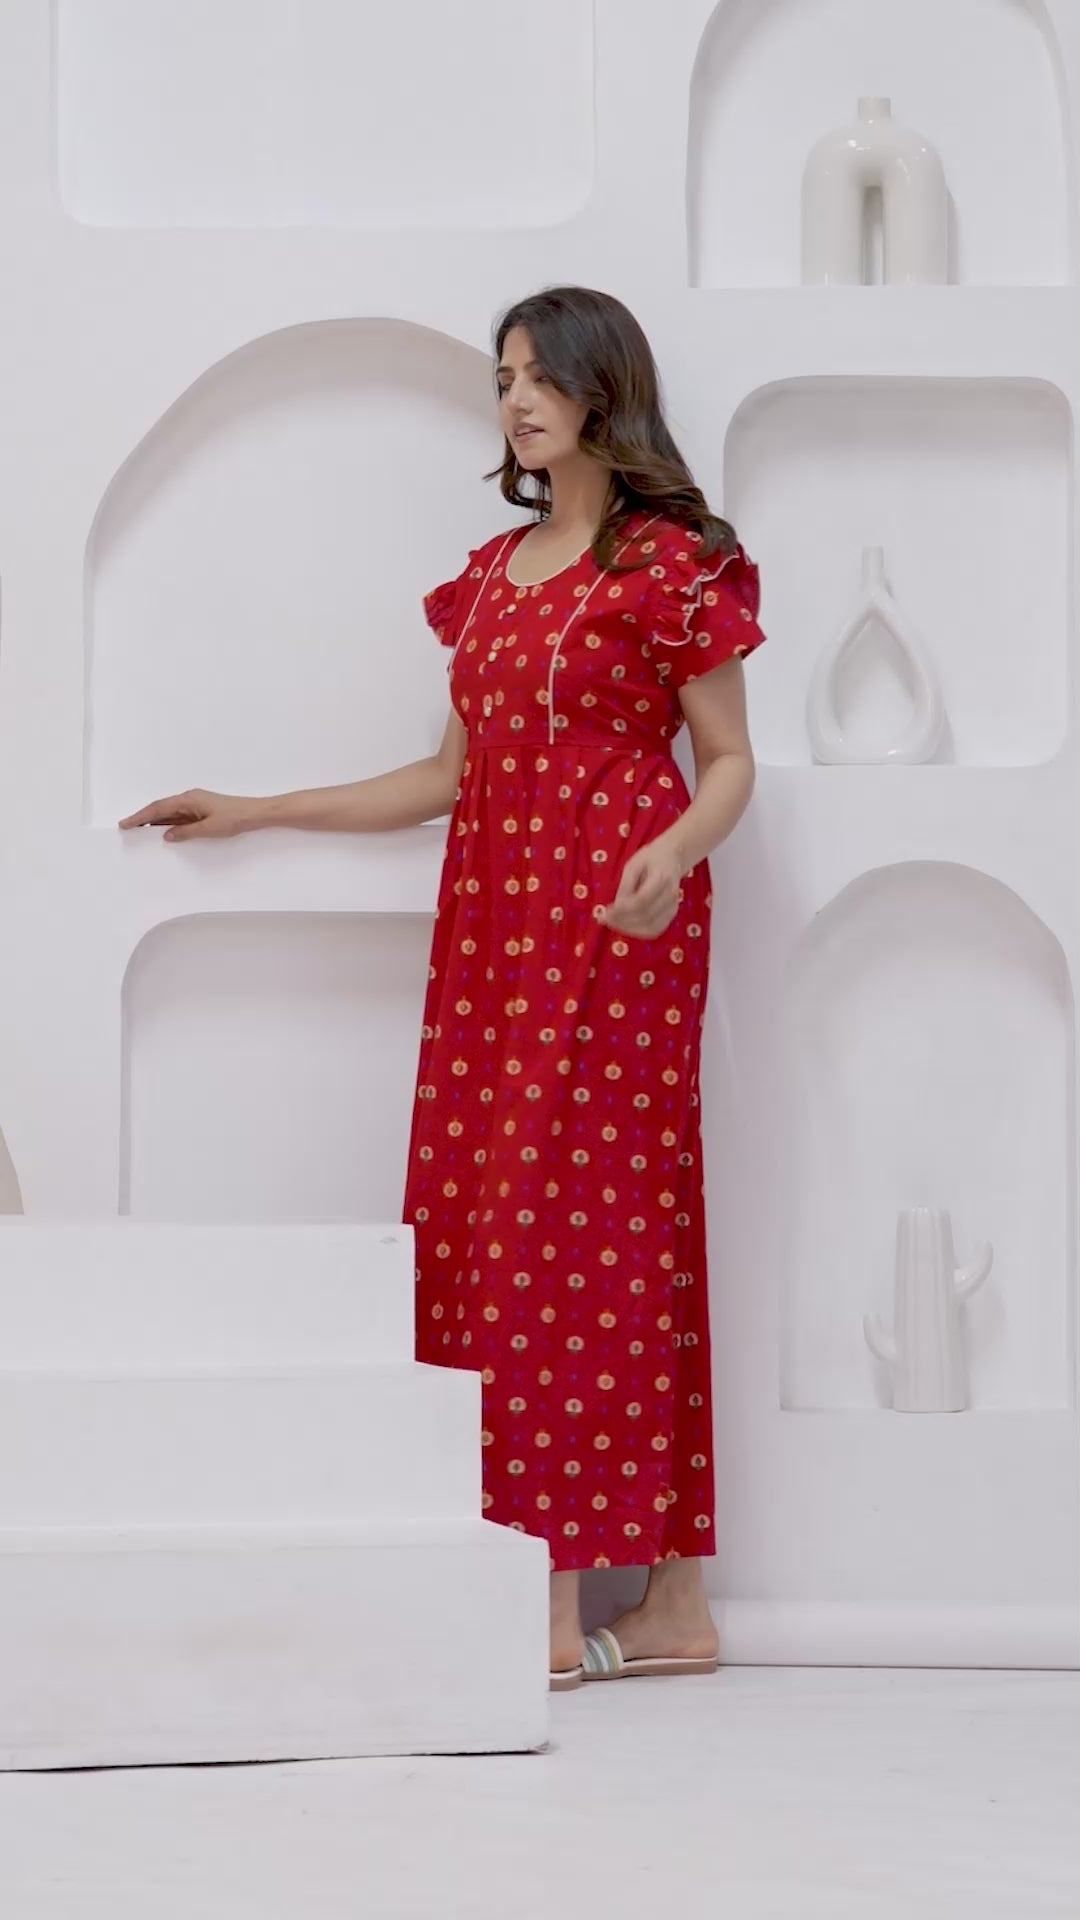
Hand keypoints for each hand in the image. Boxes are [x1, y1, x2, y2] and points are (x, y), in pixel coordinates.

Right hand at [118, 789, 260, 842]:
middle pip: (161, 809)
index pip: (158, 808)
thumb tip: (167, 835)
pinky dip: (170, 825)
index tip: (126, 823)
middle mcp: (189, 799)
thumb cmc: (235, 818)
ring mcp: (195, 805)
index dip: (140, 816)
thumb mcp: (208, 829)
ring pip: (170, 814)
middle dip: (143, 819)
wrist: (255, 813)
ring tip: (141, 834)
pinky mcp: (201, 811)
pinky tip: (165, 833)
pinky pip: (180, 818)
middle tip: (128, 829)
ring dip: (156, 823)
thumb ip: (185, 832)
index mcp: (188, 799)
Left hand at [602, 839, 684, 940]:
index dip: (622, 910)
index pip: (641, 901)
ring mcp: (673, 907)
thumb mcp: (633, 865)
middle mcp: (671, 895)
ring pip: (650, 928)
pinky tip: (625, 925)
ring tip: (612, 922)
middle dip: (622, 921)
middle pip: (645, 917)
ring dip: (629, 929)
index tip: (605, 911)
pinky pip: (654, 930)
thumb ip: (625, 886)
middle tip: (604, 918)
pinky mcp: (671, 915)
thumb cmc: (650, 859)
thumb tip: (616, 908)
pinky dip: (638, 931)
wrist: (672, 858)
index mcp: (661, 878)